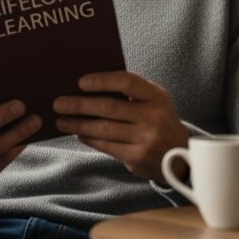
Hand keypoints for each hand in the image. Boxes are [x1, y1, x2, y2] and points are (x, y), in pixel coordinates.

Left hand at [52, 71, 189, 181]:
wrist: (180, 154)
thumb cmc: (158, 121)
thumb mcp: (154, 102)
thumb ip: (131, 93)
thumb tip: (89, 87)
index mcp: (157, 96)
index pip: (127, 82)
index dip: (102, 80)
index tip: (80, 82)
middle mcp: (153, 116)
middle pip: (109, 107)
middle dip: (79, 104)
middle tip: (58, 103)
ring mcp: (145, 138)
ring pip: (103, 128)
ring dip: (78, 124)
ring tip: (61, 120)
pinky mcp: (136, 157)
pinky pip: (105, 145)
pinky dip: (88, 138)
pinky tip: (78, 133)